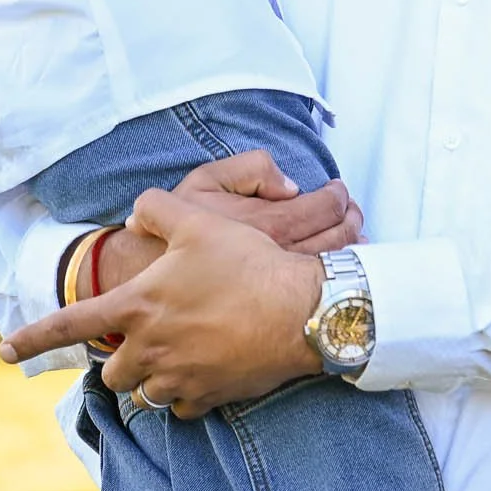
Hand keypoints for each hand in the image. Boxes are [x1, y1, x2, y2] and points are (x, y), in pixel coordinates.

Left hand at [2, 188, 325, 418]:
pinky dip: (186, 395)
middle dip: (121, 361)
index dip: (32, 337)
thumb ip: (158, 209)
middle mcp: (149, 348)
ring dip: (152, 380)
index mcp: (138, 306)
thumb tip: (136, 209)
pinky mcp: (209, 396)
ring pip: (145, 394)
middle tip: (147, 342)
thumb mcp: (201, 221)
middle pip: (112, 372)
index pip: (70, 325)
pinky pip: (183, 407)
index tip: (5, 351)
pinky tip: (205, 374)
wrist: (301, 309)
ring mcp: (178, 377)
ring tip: (177, 359)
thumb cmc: (248, 263)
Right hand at [95, 150, 363, 291]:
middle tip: (353, 216)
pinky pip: (311, 309)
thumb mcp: (202, 183)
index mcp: (270, 226)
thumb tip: (290, 186)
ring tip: (347, 244)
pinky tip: (321, 284)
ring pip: (334, 276)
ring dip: (349, 254)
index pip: (329, 208)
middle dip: (354, 224)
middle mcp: (282, 263)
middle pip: (343, 241)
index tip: (339, 193)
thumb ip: (249, 169)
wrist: (136, 289)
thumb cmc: (170, 235)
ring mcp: (279, 299)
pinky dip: (327, 292)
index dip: (341, 198)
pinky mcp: (271, 321)